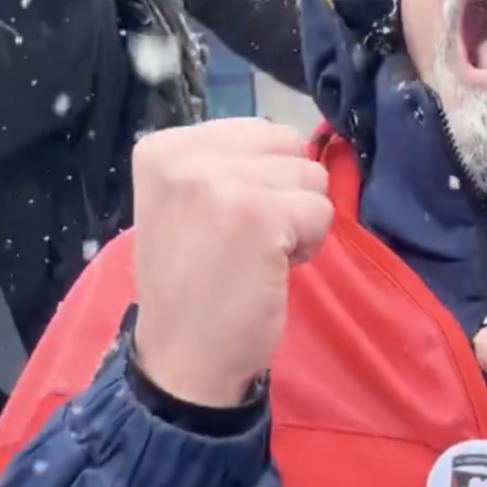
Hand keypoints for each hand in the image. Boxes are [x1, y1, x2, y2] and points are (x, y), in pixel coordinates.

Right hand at [132, 119, 333, 408]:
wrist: (181, 357)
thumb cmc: (191, 283)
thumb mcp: (185, 202)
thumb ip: (226, 163)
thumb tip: (297, 141)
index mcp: (164, 147)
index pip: (257, 129)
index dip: (261, 177)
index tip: (226, 221)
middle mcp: (186, 155)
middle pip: (288, 146)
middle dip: (284, 191)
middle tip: (248, 239)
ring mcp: (222, 181)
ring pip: (311, 176)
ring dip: (299, 219)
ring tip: (258, 254)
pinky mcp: (260, 214)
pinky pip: (322, 211)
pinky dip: (309, 244)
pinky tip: (271, 269)